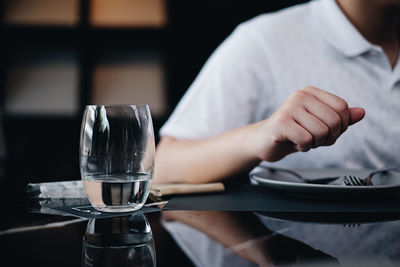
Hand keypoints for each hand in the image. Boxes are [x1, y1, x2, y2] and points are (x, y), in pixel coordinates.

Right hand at [249, 86, 364, 161]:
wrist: (264, 142)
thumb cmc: (293, 133)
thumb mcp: (320, 125)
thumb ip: (340, 119)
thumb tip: (361, 112)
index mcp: (311, 93)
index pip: (342, 107)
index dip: (341, 126)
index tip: (327, 132)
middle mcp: (300, 96)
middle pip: (334, 120)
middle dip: (328, 138)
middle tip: (313, 139)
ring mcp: (289, 108)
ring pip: (321, 132)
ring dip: (314, 144)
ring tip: (302, 140)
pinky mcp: (281, 122)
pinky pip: (306, 140)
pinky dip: (303, 148)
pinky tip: (293, 143)